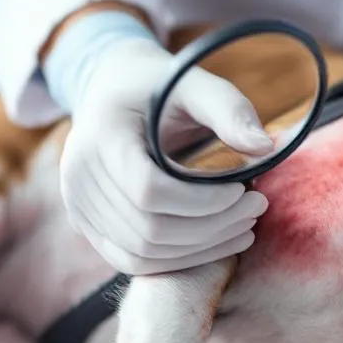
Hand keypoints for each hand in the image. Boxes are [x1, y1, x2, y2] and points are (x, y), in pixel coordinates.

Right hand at [58, 35, 273, 274]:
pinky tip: (216, 242)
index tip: (244, 190)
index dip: (203, 201)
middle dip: (211, 227)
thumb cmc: (157, 86)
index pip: (149, 190)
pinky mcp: (85, 225)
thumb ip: (228, 109)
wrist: (111, 92)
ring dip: (200, 248)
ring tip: (243, 227)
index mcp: (101, 135)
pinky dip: (177, 259)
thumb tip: (267, 147)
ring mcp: (76, 206)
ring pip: (143, 252)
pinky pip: (131, 260)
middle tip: (256, 209)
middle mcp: (77, 175)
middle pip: (149, 228)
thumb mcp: (193, 82)